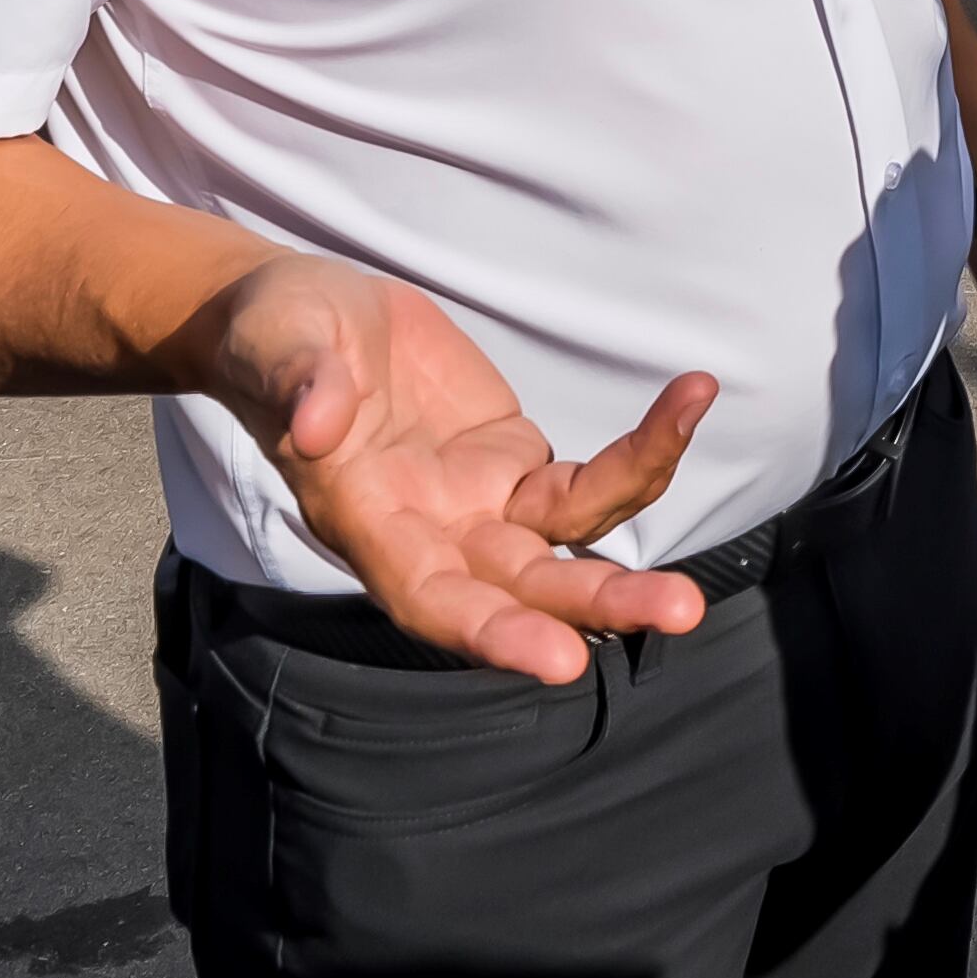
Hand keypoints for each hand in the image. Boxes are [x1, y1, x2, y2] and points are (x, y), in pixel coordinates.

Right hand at [197, 254, 714, 683]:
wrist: (302, 317)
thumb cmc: (275, 339)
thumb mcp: (276, 347)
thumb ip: (300, 385)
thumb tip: (318, 422)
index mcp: (369, 524)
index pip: (431, 598)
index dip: (491, 632)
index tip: (558, 660)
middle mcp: (433, 532)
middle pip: (523, 588)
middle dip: (596, 605)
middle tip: (677, 611)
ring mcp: (481, 503)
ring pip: (568, 545)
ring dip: (635, 558)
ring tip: (702, 567)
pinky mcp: (516, 462)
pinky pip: (590, 479)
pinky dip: (645, 450)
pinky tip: (691, 401)